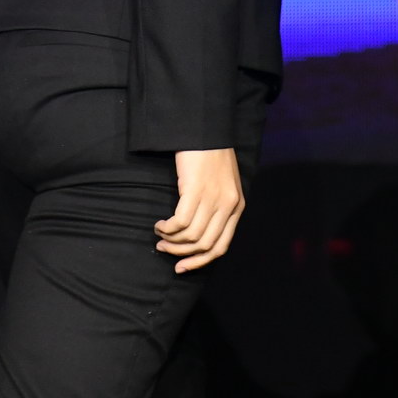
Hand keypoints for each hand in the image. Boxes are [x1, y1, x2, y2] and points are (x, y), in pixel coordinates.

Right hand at [157, 149, 243, 273]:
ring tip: (159, 235)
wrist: (206, 130)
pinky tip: (160, 224)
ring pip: (191, 236)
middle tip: (163, 250)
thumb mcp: (223, 185)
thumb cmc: (211, 157)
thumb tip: (198, 237)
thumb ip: (218, 208)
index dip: (199, 262)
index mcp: (237, 207)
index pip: (221, 247)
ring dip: (171, 241)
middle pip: (205, 245)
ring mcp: (214, 198)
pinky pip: (180, 222)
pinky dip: (167, 228)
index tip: (181, 267)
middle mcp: (228, 206)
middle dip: (181, 254)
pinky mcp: (196, 189)